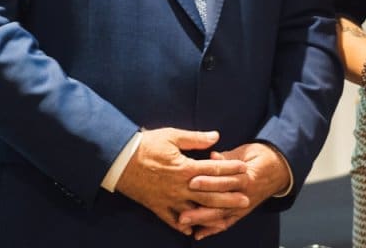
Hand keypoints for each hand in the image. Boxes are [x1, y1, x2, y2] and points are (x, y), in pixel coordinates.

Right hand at [114, 129, 248, 236]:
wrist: (119, 161)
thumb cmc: (146, 144)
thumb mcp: (171, 136)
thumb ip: (195, 138)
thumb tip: (216, 136)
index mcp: (185, 168)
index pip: (213, 169)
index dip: (230, 169)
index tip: (244, 169)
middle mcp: (180, 187)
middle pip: (210, 194)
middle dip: (229, 197)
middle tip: (246, 199)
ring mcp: (169, 199)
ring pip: (195, 210)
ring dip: (212, 215)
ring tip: (227, 218)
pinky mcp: (157, 206)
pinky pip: (172, 220)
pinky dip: (183, 225)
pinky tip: (193, 229)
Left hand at [179, 142, 290, 239]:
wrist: (279, 169)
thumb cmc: (260, 156)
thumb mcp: (246, 152)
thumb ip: (228, 157)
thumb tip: (213, 156)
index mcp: (246, 176)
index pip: (225, 180)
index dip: (209, 181)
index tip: (192, 181)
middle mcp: (245, 193)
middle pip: (220, 200)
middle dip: (200, 204)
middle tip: (182, 207)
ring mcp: (243, 205)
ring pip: (221, 215)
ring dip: (202, 219)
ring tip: (184, 222)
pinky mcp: (242, 212)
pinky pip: (227, 223)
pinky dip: (213, 230)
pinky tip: (198, 234)